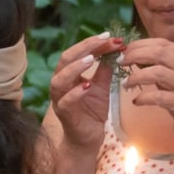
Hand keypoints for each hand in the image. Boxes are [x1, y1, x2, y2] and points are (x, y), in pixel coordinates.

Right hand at [49, 33, 123, 149]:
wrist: (89, 137)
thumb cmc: (92, 111)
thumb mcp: (102, 86)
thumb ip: (105, 69)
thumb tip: (115, 49)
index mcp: (68, 74)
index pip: (77, 52)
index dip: (92, 43)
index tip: (110, 37)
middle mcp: (60, 83)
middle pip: (65, 60)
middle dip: (84, 48)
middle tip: (103, 40)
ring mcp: (59, 99)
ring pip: (59, 80)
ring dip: (75, 67)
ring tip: (91, 59)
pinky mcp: (63, 114)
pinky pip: (65, 102)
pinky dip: (75, 93)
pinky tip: (87, 86)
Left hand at [120, 38, 173, 152]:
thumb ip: (161, 67)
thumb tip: (135, 56)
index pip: (163, 44)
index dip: (141, 44)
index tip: (124, 50)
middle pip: (160, 53)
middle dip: (136, 55)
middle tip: (120, 62)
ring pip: (158, 72)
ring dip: (137, 76)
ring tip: (126, 83)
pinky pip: (159, 97)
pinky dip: (144, 97)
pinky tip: (136, 101)